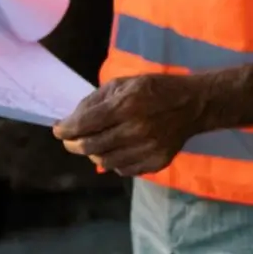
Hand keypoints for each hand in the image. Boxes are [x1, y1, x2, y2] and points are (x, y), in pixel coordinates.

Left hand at [53, 74, 211, 175]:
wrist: (194, 104)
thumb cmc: (155, 89)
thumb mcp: (123, 83)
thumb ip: (95, 101)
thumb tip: (70, 121)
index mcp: (126, 105)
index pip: (84, 124)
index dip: (65, 130)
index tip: (58, 130)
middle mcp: (136, 129)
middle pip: (90, 147)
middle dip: (74, 144)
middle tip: (70, 141)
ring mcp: (148, 149)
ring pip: (105, 162)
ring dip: (94, 154)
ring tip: (94, 145)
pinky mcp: (156, 162)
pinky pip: (124, 170)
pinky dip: (114, 162)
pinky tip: (117, 150)